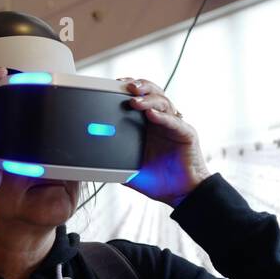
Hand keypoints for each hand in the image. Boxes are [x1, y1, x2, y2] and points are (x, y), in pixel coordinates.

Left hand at [121, 78, 212, 206]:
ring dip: (148, 99)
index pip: (139, 98)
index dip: (129, 89)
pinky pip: (174, 122)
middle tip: (125, 86)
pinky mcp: (186, 134)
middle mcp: (161, 121)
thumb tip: (93, 164)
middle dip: (139, 86)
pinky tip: (151, 114)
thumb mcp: (131, 170)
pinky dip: (162, 117)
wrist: (180, 193)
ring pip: (163, 102)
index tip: (114, 85)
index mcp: (148, 125)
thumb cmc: (159, 180)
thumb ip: (115, 164)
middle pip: (152, 93)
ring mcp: (174, 125)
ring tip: (134, 101)